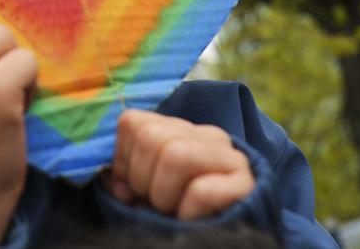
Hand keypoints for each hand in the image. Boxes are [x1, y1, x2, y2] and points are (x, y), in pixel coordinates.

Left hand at [103, 109, 255, 219]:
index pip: (134, 121)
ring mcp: (232, 157)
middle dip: (141, 179)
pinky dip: (188, 213)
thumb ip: (127, 178)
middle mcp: (209, 136)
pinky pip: (201, 190)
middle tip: (156, 204)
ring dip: (164, 196)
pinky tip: (195, 221)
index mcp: (182, 131)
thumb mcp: (147, 194)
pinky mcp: (248, 184)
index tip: (132, 190)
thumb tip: (111, 175)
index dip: (123, 160)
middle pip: (150, 135)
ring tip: (174, 211)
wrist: (226, 243)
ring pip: (175, 154)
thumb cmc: (181, 217)